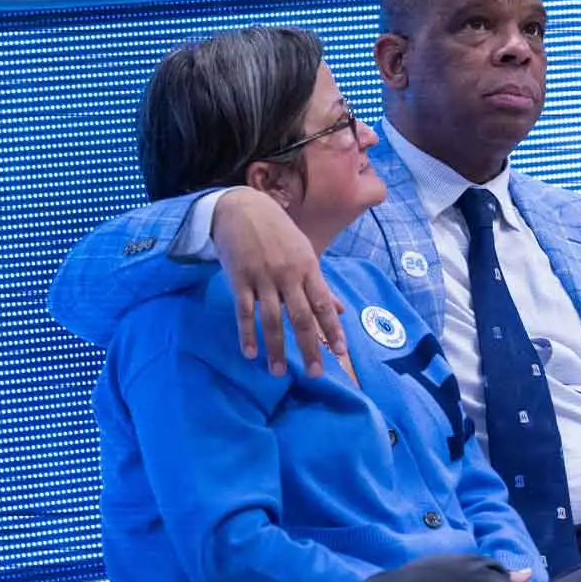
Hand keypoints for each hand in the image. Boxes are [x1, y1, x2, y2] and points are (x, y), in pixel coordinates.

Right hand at [213, 187, 345, 377]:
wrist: (241, 207)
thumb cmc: (278, 233)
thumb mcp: (305, 253)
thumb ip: (321, 285)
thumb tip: (341, 311)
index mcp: (308, 269)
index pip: (324, 304)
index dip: (333, 329)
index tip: (342, 352)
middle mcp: (288, 275)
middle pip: (301, 317)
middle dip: (309, 347)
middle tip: (315, 373)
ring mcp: (262, 277)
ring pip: (271, 319)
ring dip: (276, 348)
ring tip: (278, 372)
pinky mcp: (238, 279)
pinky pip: (244, 311)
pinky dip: (247, 333)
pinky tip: (250, 353)